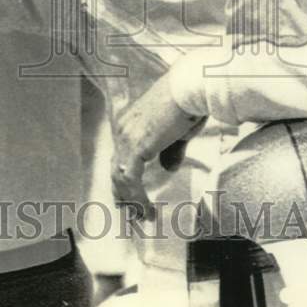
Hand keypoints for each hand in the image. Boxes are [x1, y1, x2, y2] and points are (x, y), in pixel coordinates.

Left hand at [111, 75, 202, 219]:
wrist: (191, 88)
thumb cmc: (190, 104)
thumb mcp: (179, 132)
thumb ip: (171, 151)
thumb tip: (168, 168)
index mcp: (129, 122)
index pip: (119, 157)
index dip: (123, 181)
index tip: (128, 200)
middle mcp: (123, 129)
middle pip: (115, 169)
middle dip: (123, 195)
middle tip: (133, 216)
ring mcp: (127, 137)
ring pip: (121, 178)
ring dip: (132, 201)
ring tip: (144, 217)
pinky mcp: (136, 146)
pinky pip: (131, 180)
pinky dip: (138, 198)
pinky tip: (148, 210)